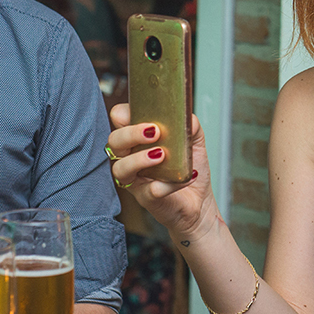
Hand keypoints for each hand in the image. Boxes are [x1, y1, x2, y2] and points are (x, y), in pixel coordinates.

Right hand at [108, 104, 218, 241]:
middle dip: (130, 134)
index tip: (142, 112)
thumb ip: (190, 124)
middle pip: (114, 142)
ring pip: (120, 168)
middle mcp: (130, 157)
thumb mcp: (194, 140)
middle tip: (154, 132)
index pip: (119, 119)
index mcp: (138, 138)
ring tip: (161, 155)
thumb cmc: (188, 168)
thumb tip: (186, 116)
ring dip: (139, 159)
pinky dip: (169, 184)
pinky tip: (186, 176)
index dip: (124, 113)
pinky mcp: (146, 198)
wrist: (198, 200)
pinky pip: (150, 191)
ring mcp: (135, 179)